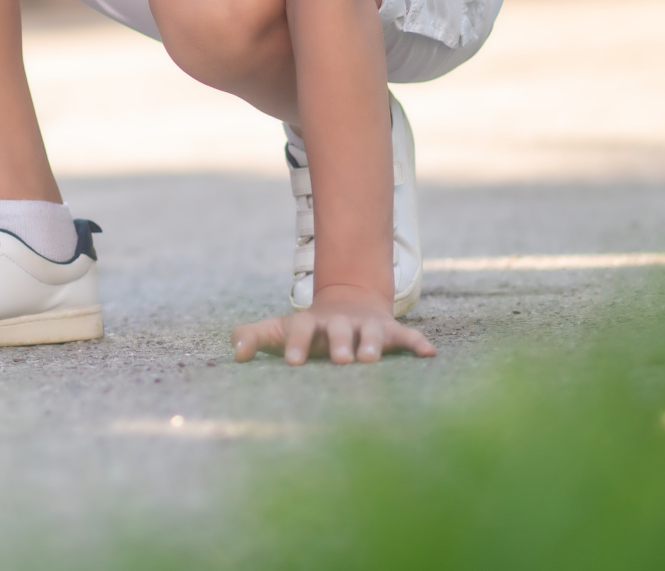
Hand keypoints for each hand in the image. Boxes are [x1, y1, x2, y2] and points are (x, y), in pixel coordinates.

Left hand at [233, 284, 435, 364]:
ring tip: (372, 360)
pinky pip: (407, 336)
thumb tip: (235, 354)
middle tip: (340, 361)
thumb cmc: (308, 330)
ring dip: (373, 344)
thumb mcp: (279, 330)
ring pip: (372, 332)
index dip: (296, 343)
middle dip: (339, 343)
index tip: (291, 362)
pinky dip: (418, 342)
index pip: (300, 329)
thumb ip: (254, 337)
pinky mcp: (392, 331)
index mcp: (310, 323)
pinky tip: (429, 353)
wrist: (347, 303)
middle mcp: (339, 322)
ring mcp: (366, 325)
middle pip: (338, 329)